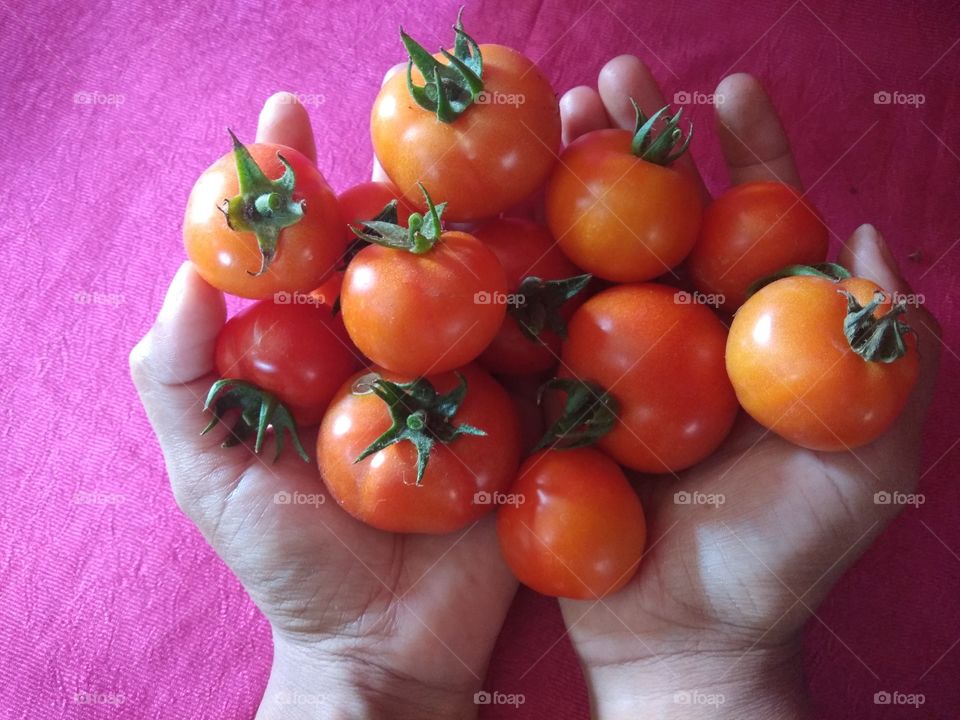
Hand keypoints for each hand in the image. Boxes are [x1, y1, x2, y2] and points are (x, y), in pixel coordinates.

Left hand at [130, 93, 516, 719]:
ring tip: (539, 119)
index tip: (288, 116)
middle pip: (407, 239)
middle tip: (437, 94)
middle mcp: (397, 347)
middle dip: (420, 162)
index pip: (308, 245)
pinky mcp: (529, 410)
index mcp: (323, 349)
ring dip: (514, 197)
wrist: (389, 648)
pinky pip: (549, 339)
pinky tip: (587, 218)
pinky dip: (568, 281)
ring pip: (487, 273)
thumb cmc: (290, 567)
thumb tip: (187, 270)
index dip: (293, 179)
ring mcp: (470, 373)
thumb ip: (181, 377)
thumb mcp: (209, 475)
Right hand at [553, 56, 941, 718]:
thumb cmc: (777, 566)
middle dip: (643, 147)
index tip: (730, 92)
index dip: (752, 157)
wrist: (680, 645)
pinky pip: (539, 326)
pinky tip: (494, 218)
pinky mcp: (558, 399)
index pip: (762, 227)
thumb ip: (889, 366)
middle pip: (667, 224)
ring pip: (596, 258)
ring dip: (573, 189)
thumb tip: (874, 242)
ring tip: (549, 124)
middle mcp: (688, 340)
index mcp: (760, 342)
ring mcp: (617, 366)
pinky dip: (519, 272)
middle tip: (609, 79)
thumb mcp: (864, 471)